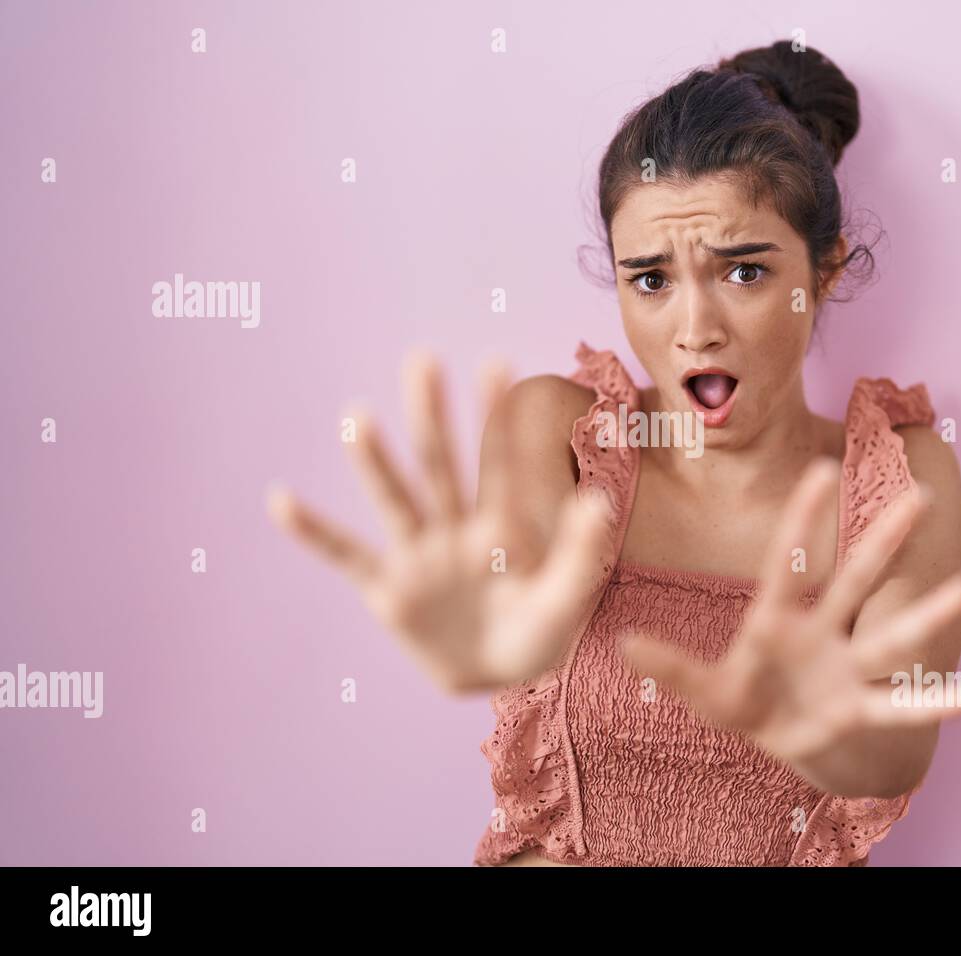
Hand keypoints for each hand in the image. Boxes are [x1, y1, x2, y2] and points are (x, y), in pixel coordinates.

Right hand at [266, 353, 612, 693]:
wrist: (496, 675)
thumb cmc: (537, 633)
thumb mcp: (565, 600)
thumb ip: (579, 553)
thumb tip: (599, 500)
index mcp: (501, 526)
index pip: (499, 463)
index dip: (497, 417)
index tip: (498, 362)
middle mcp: (455, 529)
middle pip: (441, 465)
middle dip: (431, 417)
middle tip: (422, 361)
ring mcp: (418, 555)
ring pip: (395, 500)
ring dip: (375, 461)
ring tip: (357, 417)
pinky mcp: (388, 589)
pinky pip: (347, 555)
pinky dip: (314, 532)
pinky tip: (280, 500)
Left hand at [619, 458, 960, 793]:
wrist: (774, 736)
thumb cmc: (738, 699)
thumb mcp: (702, 689)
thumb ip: (669, 668)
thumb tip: (623, 643)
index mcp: (775, 617)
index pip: (789, 558)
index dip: (804, 515)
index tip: (823, 467)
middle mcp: (819, 631)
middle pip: (854, 578)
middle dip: (884, 541)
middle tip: (919, 494)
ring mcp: (844, 667)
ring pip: (889, 634)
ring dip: (927, 612)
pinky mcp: (858, 708)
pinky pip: (899, 705)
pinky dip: (932, 703)